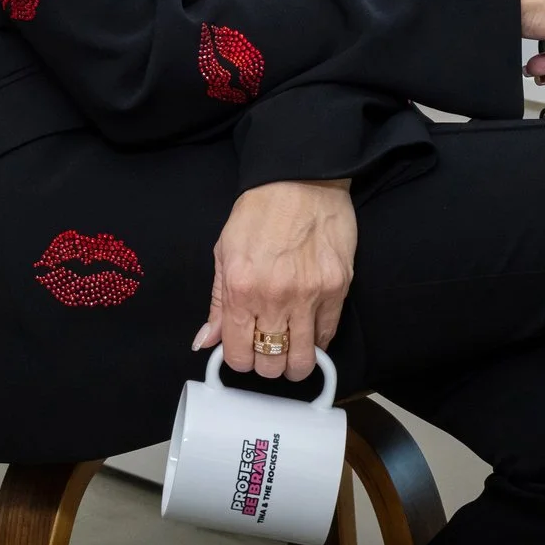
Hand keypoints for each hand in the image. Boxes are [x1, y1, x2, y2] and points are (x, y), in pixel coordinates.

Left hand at [192, 178, 355, 382]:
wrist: (301, 179)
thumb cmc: (260, 211)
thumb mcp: (224, 251)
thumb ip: (217, 302)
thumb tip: (206, 341)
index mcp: (240, 289)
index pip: (238, 355)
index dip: (239, 361)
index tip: (243, 353)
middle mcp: (275, 297)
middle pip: (271, 365)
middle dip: (267, 364)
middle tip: (267, 350)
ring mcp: (310, 295)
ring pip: (303, 360)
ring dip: (294, 363)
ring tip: (290, 350)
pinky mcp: (338, 289)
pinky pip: (328, 335)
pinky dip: (317, 341)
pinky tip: (308, 330)